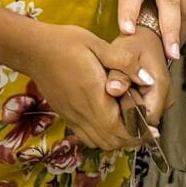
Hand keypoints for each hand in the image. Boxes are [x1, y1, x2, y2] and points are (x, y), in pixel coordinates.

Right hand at [27, 26, 141, 151]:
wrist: (32, 49)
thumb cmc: (65, 43)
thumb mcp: (98, 44)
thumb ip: (124, 62)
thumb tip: (147, 79)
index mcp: (94, 95)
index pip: (120, 128)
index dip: (139, 133)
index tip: (152, 128)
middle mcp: (82, 112)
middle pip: (112, 141)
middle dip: (132, 139)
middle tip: (146, 129)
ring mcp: (73, 116)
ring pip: (99, 142)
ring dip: (118, 140)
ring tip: (131, 127)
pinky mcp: (66, 116)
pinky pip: (86, 137)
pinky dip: (102, 137)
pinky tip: (109, 123)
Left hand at [99, 30, 166, 135]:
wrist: (148, 35)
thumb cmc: (135, 43)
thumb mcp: (124, 53)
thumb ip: (118, 73)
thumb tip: (113, 90)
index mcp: (159, 87)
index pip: (146, 121)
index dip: (127, 121)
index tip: (111, 112)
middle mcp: (166, 97)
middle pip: (144, 123)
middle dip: (125, 118)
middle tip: (108, 104)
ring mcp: (163, 100)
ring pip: (143, 118)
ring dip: (127, 113)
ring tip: (113, 98)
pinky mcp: (157, 99)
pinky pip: (142, 111)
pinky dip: (129, 108)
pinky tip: (118, 97)